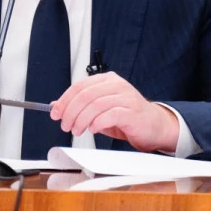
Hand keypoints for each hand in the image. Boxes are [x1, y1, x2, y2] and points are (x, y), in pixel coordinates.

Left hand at [50, 72, 178, 152]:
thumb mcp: (100, 110)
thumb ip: (81, 106)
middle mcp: (117, 85)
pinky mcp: (132, 112)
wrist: (154, 126)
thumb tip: (57, 106)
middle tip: (65, 125)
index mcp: (107, 80)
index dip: (65, 100)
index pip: (80, 86)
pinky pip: (110, 115)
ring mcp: (126, 97)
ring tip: (77, 130)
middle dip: (71, 112)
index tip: (56, 113)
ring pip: (96, 105)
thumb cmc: (127, 117)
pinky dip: (97, 123)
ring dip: (81, 120)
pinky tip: (93, 129)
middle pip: (86, 95)